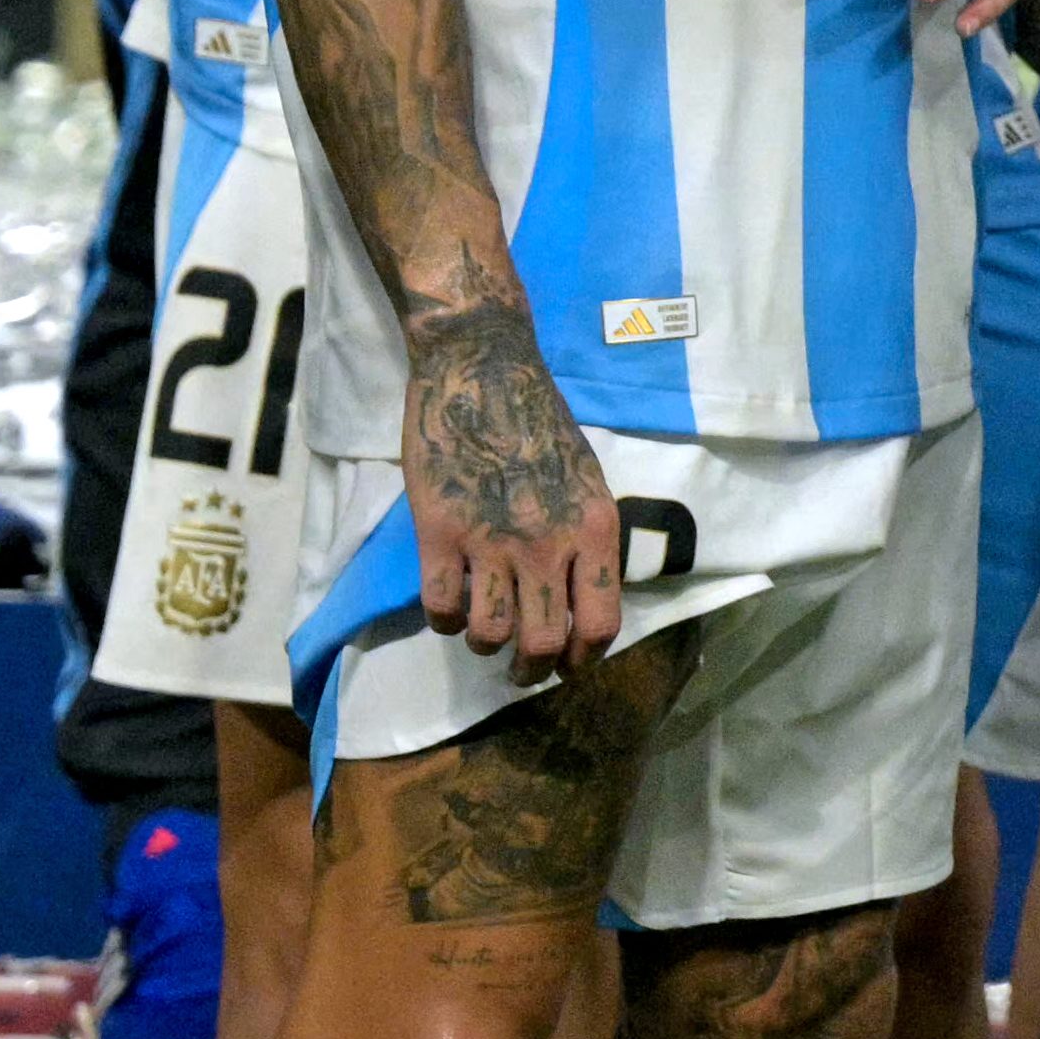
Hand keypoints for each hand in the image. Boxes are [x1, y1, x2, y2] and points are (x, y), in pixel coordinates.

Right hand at [402, 300, 623, 677]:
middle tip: (520, 667)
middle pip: (541, 646)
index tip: (566, 662)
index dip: (582, 658)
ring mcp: (490, 539)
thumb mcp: (587, 478)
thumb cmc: (539, 421)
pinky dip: (444, 619)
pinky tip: (450, 599)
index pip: (600, 624)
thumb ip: (587, 541)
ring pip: (488, 636)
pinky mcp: (440, 532)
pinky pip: (440, 610)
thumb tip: (580, 606)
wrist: (481, 367)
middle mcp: (546, 541)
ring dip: (484, 642)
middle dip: (530, 670)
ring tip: (484, 625)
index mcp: (593, 526)